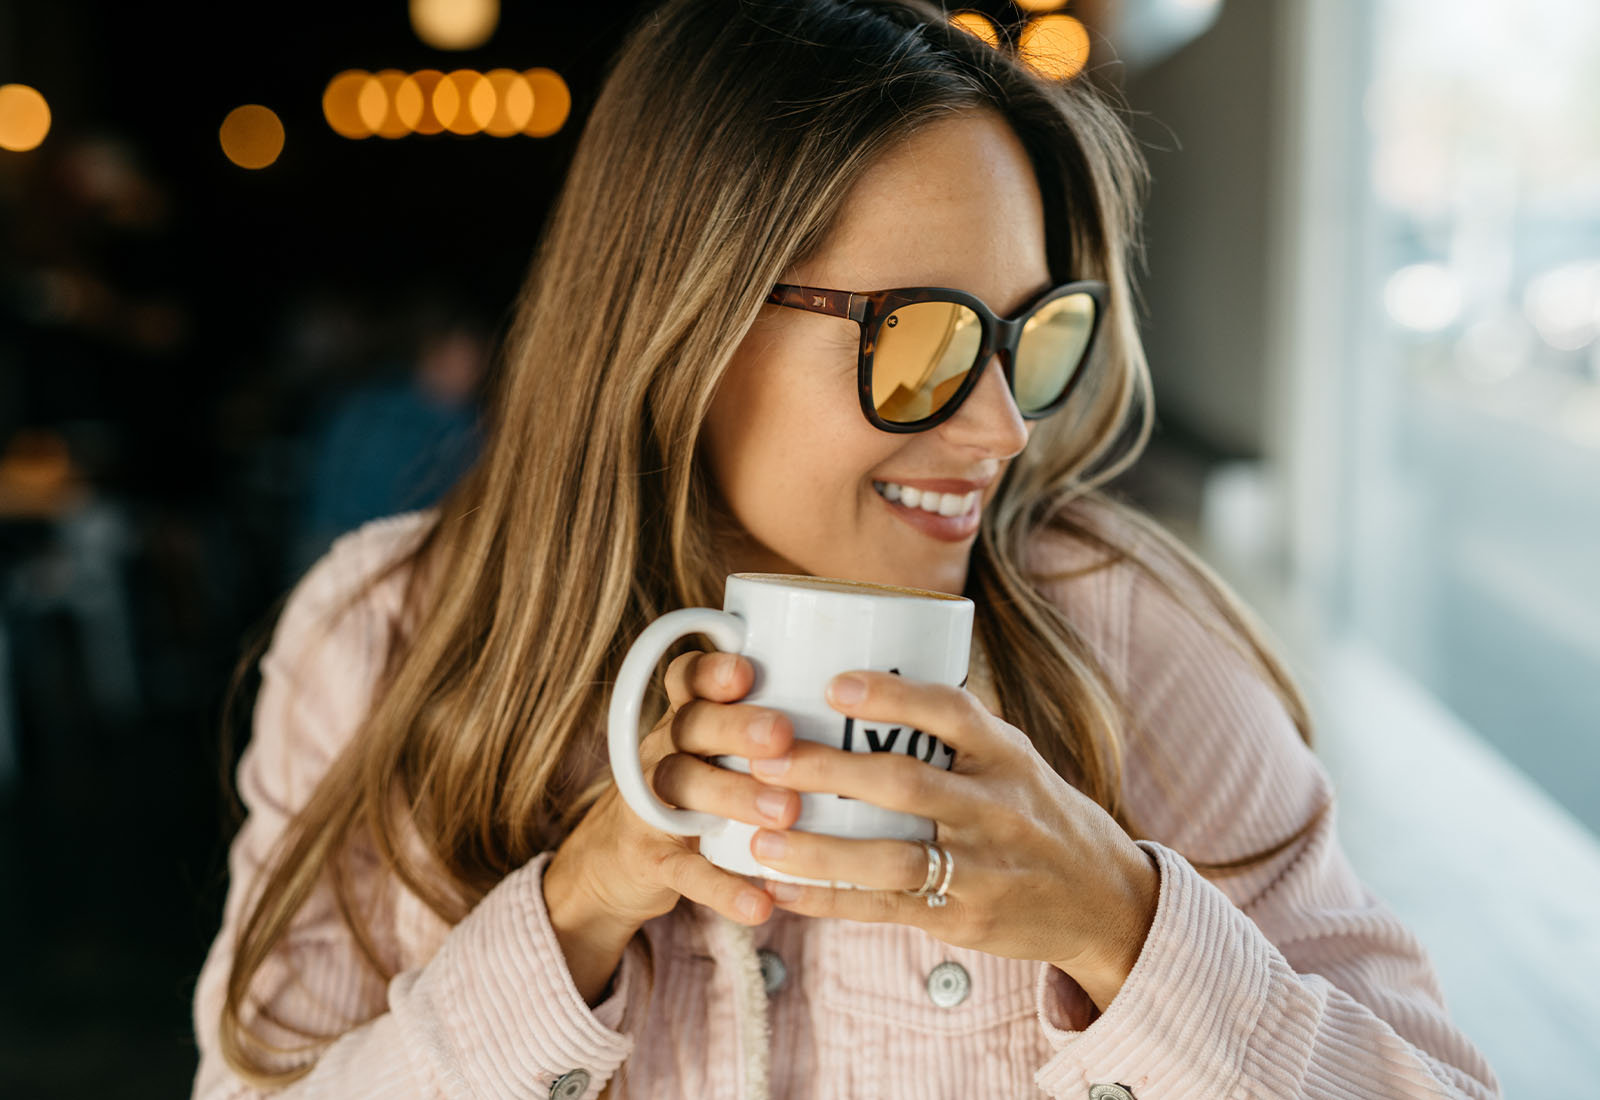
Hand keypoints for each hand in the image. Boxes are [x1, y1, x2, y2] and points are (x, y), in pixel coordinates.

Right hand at [544, 650, 802, 934]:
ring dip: (735, 797)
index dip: (711, 671)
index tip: (745, 673)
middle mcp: (661, 750)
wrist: (611, 863)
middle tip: (783, 736)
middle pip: (690, 725)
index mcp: (684, 718)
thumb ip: (762, 730)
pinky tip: (760, 903)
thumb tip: (861, 710)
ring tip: (786, 812)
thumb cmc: (693, 794)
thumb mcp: (714, 753)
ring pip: (684, 788)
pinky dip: (721, 887)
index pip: (687, 678)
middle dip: (737, 728)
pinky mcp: (649, 859)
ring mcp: (649, 803)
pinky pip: (685, 871)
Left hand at [744, 669, 1159, 1010]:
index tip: (832, 684)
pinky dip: (830, 902)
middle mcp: (997, 807)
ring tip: (760, 840)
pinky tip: (780, 892)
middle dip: (831, 771)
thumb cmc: (1034, 812)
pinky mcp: (963, 918)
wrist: (1103, 900)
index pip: (951, 711)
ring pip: (892, 858)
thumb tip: (848, 683)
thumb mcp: (1012, 760)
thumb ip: (950, 732)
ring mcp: (982, 868)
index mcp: (1006, 754)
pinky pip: (887, 909)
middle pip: (906, 783)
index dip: (891, 695)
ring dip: (820, 850)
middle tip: (766, 759)